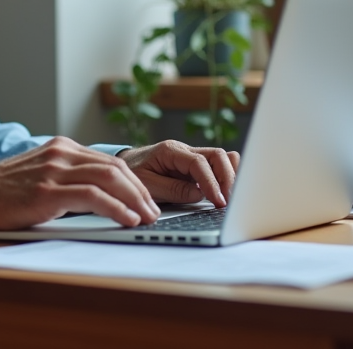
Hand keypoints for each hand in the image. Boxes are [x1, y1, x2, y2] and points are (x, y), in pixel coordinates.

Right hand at [0, 137, 161, 230]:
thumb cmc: (3, 192)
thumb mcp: (40, 175)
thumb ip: (66, 177)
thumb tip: (98, 197)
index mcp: (60, 148)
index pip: (108, 161)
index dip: (133, 182)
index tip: (146, 200)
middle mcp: (60, 154)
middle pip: (114, 167)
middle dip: (140, 191)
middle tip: (153, 211)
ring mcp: (53, 170)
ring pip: (108, 178)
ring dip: (134, 199)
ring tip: (146, 217)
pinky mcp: (47, 191)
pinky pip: (92, 197)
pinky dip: (116, 208)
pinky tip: (126, 219)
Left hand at [117, 140, 240, 207]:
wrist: (122, 169)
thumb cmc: (132, 174)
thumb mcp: (147, 185)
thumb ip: (172, 189)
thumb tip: (199, 194)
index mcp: (170, 151)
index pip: (199, 162)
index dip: (212, 182)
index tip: (218, 201)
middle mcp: (184, 150)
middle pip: (217, 155)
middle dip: (227, 178)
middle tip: (228, 201)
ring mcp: (191, 157)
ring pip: (221, 159)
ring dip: (228, 176)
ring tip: (229, 197)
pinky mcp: (194, 167)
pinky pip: (215, 166)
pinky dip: (224, 176)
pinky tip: (225, 191)